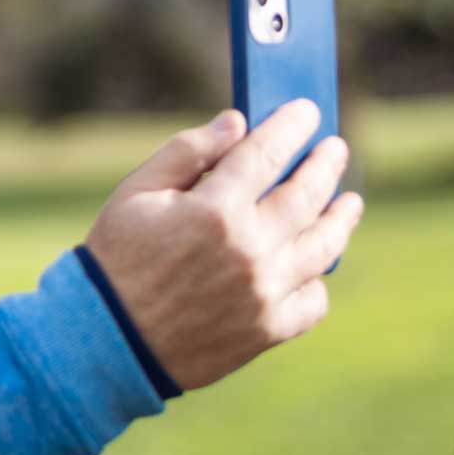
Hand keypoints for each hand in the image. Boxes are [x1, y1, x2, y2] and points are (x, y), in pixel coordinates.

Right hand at [81, 99, 363, 391]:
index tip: (306, 111)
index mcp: (214, 209)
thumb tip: (237, 122)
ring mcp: (264, 293)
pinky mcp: (267, 331)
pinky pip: (312, 302)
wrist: (104, 343)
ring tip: (349, 203)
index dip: (292, 125)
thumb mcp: (136, 193)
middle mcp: (249, 249)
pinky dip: (316, 281)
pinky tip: (315, 266)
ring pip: (324, 246)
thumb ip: (187, 152)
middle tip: (334, 149)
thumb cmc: (116, 261)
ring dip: (341, 218)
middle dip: (326, 163)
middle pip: (308, 193)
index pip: (269, 152)